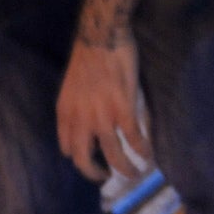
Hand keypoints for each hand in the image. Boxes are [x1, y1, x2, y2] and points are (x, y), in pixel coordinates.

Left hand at [57, 32, 149, 182]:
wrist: (100, 36)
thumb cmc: (87, 57)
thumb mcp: (71, 88)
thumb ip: (77, 110)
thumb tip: (89, 129)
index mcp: (65, 113)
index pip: (68, 149)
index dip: (81, 158)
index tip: (94, 158)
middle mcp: (80, 119)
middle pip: (84, 161)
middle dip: (96, 174)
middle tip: (108, 177)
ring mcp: (102, 115)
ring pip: (113, 155)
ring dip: (126, 169)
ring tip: (135, 174)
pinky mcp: (123, 108)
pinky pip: (134, 138)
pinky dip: (142, 150)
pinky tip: (148, 154)